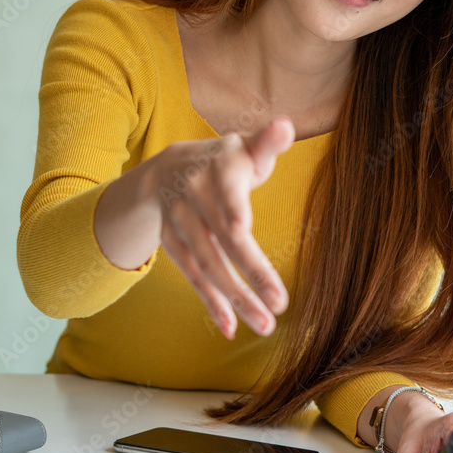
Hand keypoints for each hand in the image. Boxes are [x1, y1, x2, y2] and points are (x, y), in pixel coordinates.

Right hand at [151, 117, 295, 339]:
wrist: (166, 170)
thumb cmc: (225, 161)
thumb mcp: (244, 149)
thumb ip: (267, 142)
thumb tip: (285, 126)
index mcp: (218, 169)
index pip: (226, 191)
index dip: (232, 208)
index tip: (242, 229)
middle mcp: (195, 197)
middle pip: (223, 239)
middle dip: (251, 273)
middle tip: (280, 304)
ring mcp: (180, 223)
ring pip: (208, 265)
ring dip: (235, 297)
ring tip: (265, 324)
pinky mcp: (173, 245)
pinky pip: (193, 276)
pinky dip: (211, 302)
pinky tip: (230, 327)